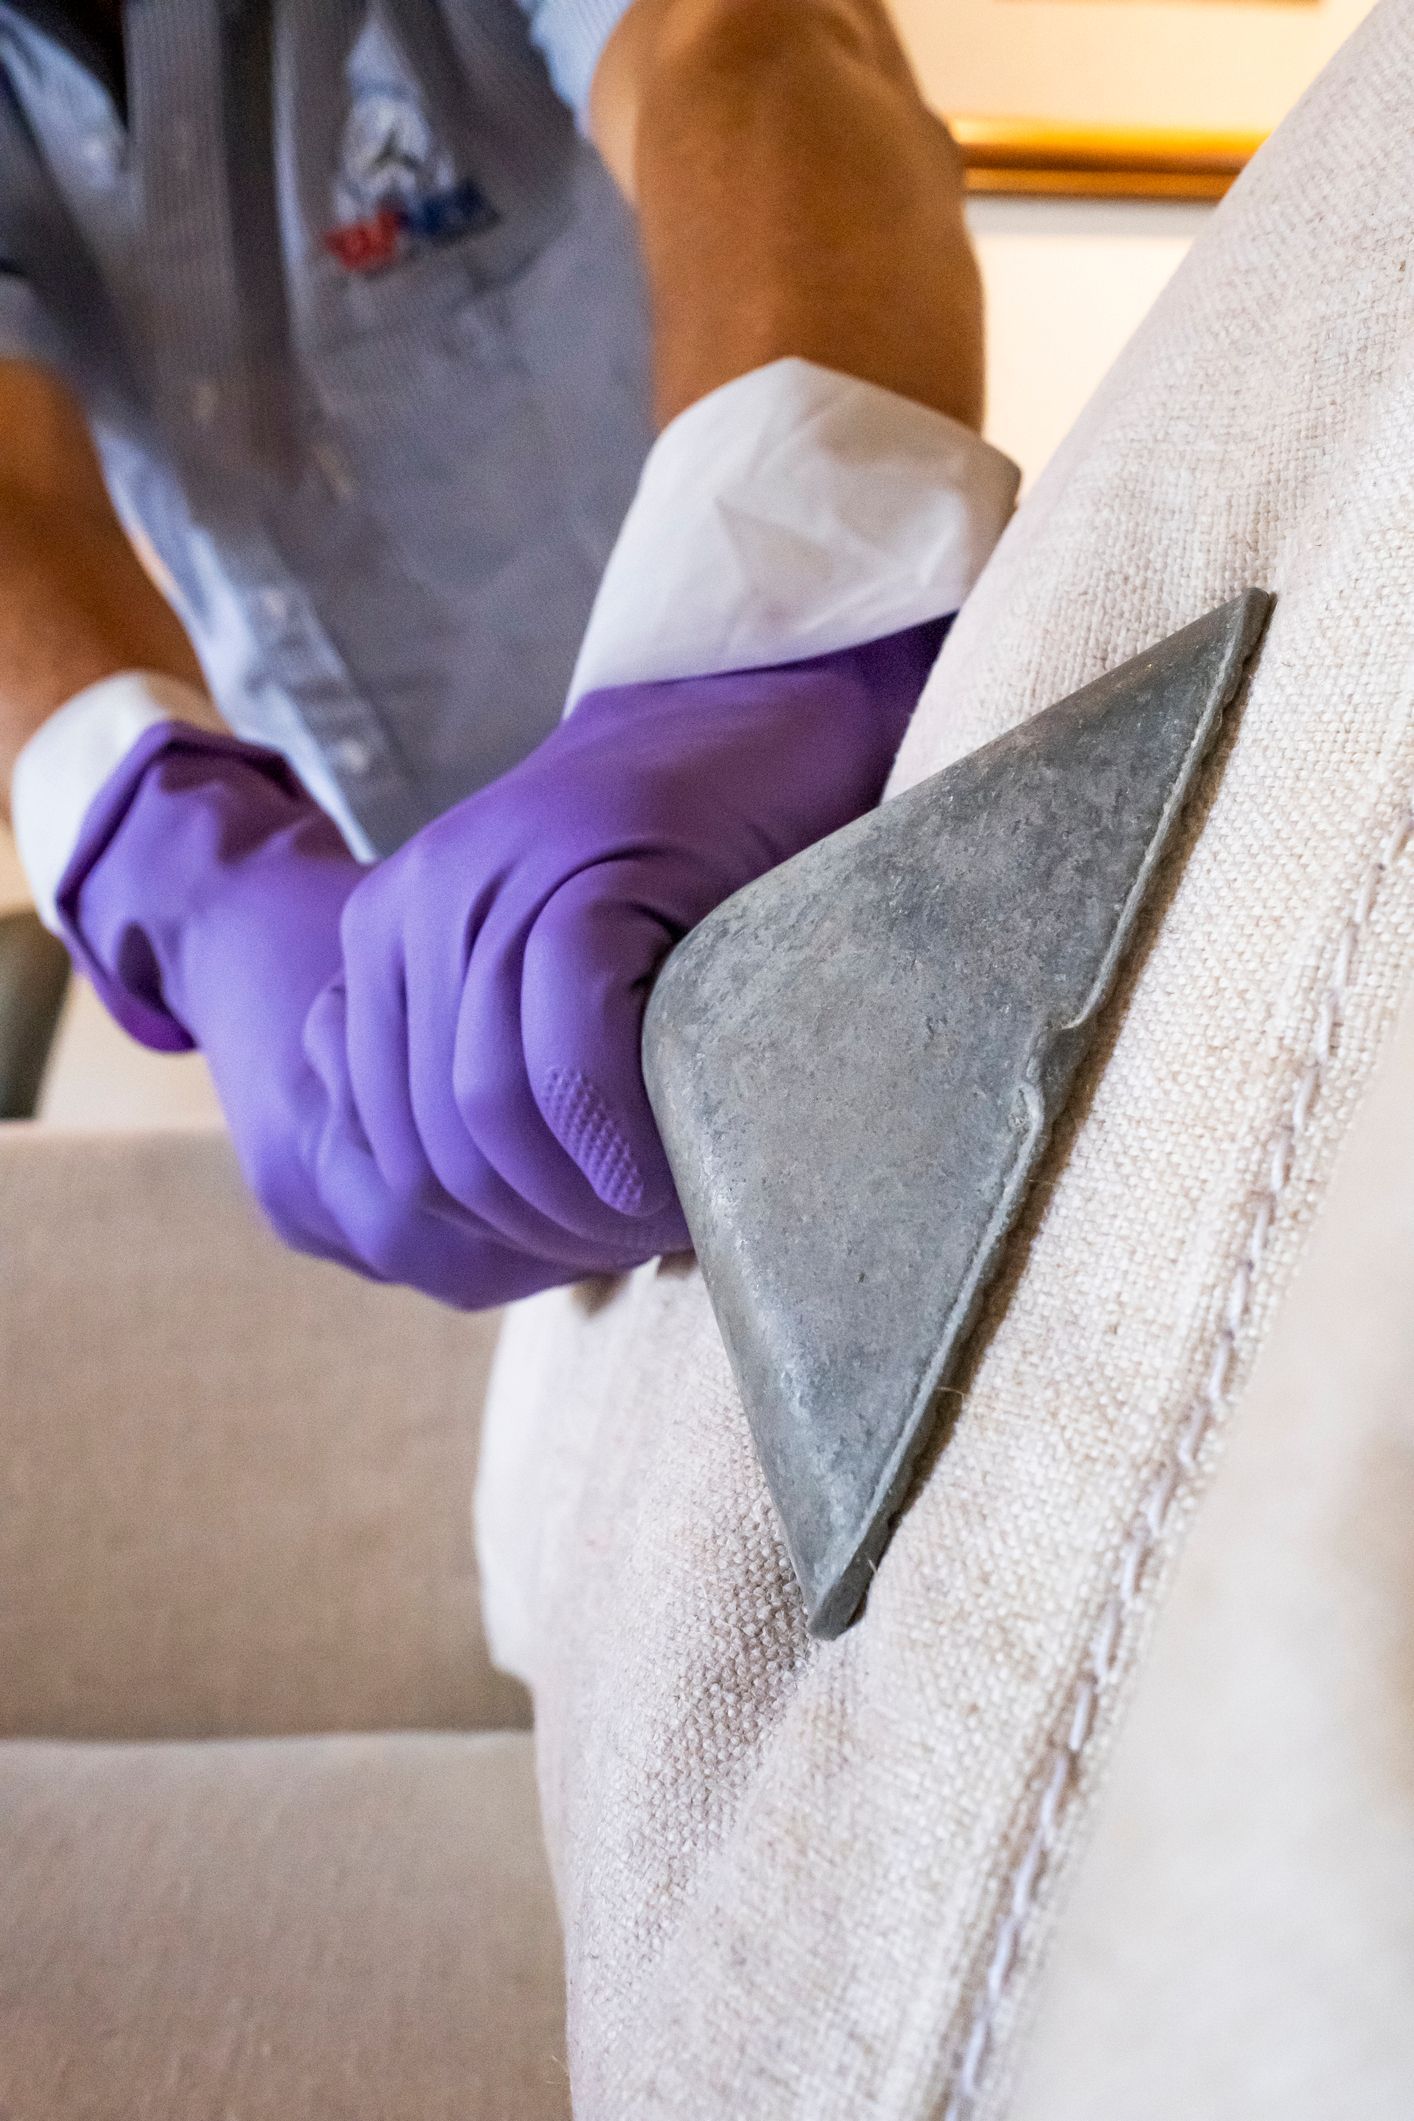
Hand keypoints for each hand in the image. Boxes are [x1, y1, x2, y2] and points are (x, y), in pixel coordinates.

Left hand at [59, 621, 943, 1304]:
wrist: (787, 722)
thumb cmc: (706, 887)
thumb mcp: (575, 992)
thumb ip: (518, 1078)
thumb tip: (511, 1245)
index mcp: (389, 951)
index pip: (389, 1156)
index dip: (493, 1239)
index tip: (602, 1254)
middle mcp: (407, 914)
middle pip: (435, 1146)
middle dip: (548, 1231)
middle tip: (657, 1245)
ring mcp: (482, 883)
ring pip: (491, 1111)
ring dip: (592, 1199)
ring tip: (681, 1214)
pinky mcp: (579, 868)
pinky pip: (566, 1059)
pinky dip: (623, 1142)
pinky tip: (683, 1168)